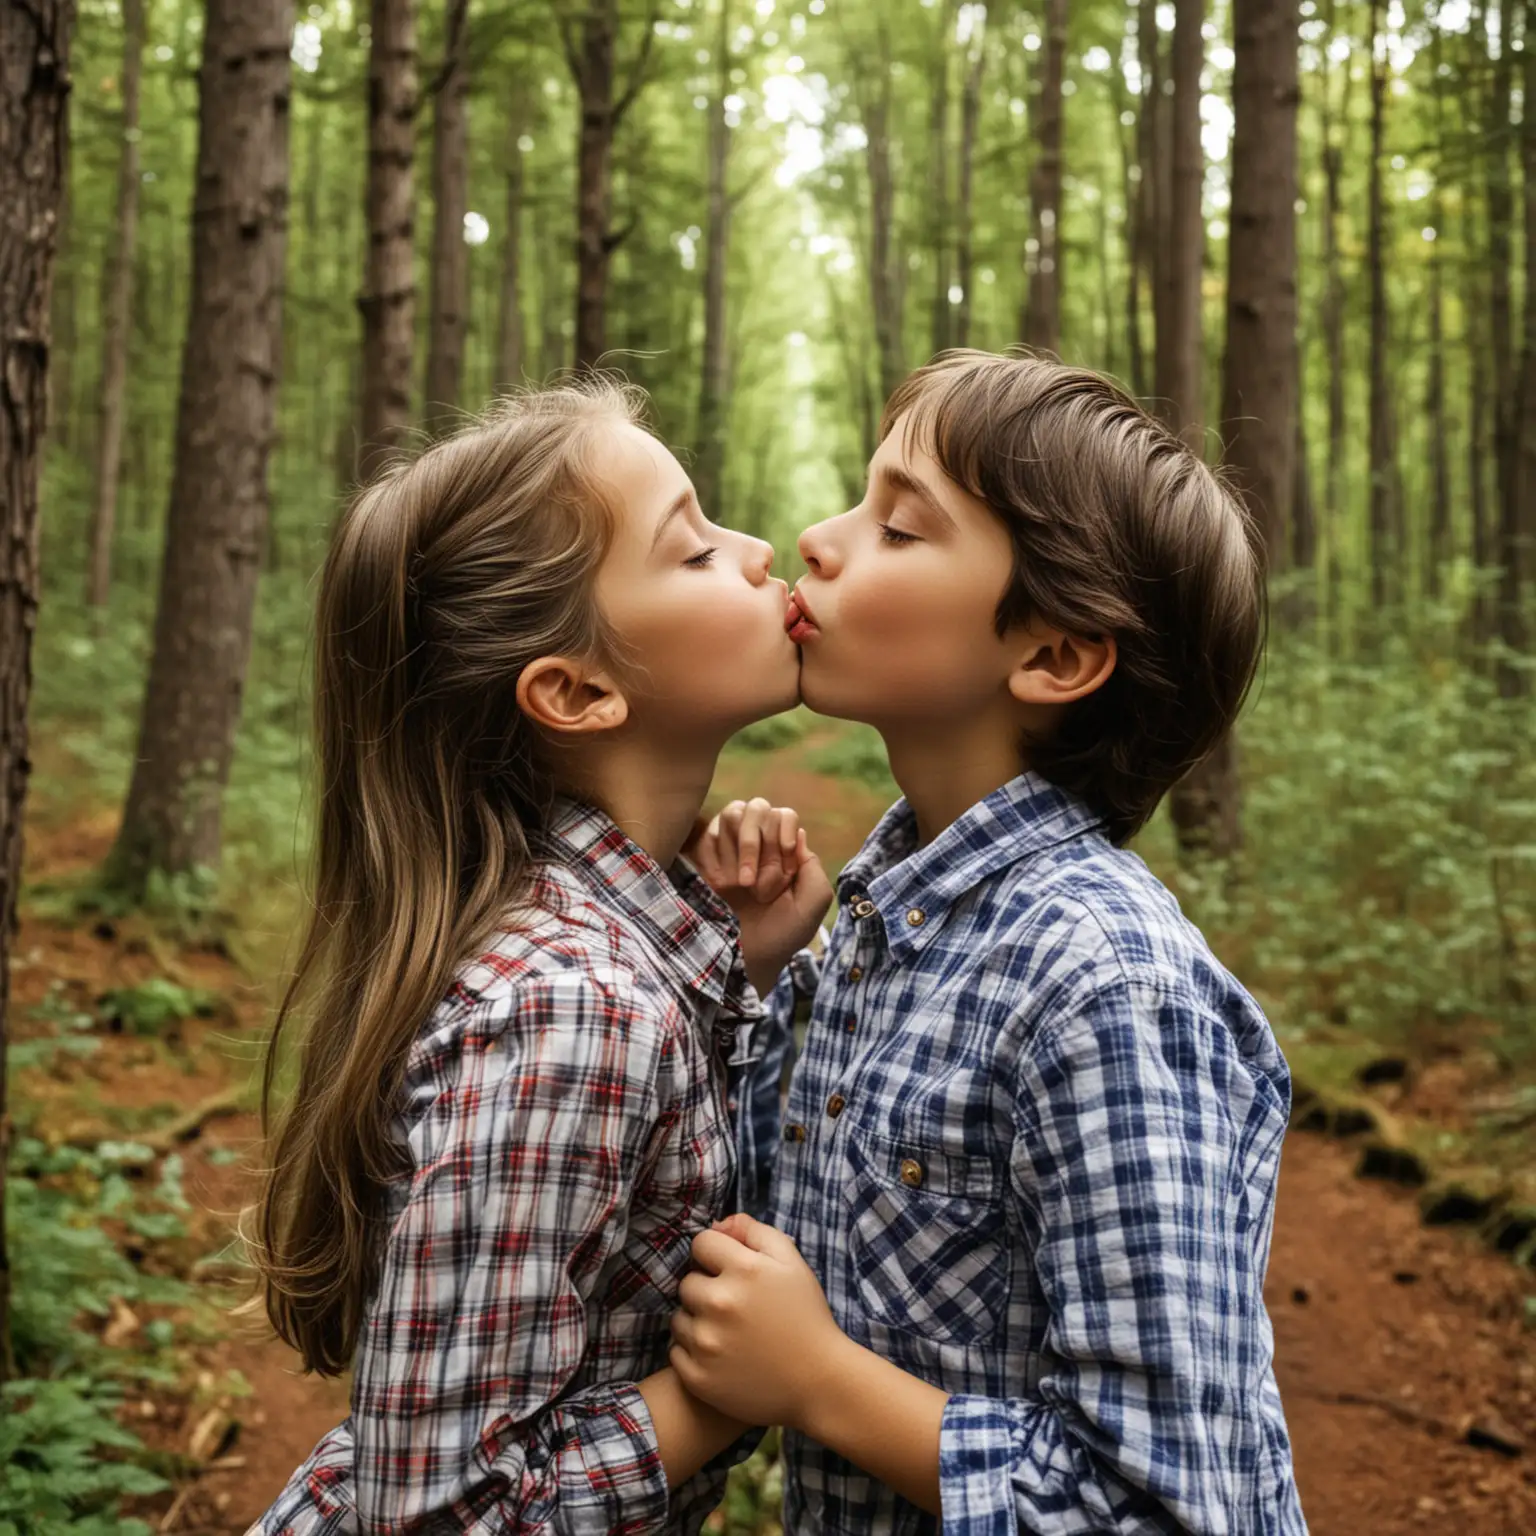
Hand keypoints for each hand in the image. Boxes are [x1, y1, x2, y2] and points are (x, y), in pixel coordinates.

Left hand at [669, 1213, 848, 1430]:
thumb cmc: (806, 1317)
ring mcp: (707, 1344)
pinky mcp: (699, 1378)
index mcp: (743, 1270)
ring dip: (697, 1321)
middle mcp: (719, 1304)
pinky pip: (676, 1352)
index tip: (731, 1272)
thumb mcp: (791, 1262)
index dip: (716, 1255)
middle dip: (706, 1289)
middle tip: (733, 1307)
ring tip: (728, 1333)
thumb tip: (719, 1224)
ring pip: (678, 1318)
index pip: (701, 1244)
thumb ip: (754, 1232)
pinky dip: (693, 1352)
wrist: (820, 1382)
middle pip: (686, 1282)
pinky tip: (721, 1355)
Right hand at [684, 799, 832, 996]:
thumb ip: (812, 865)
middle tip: (760, 885)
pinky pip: (707, 834)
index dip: (783, 832)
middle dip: (762, 846)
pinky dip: (715, 858)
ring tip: (741, 886)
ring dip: (740, 851)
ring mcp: (728, 849)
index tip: (786, 856)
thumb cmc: (784, 932)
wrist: (747, 957)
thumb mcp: (814, 900)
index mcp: (784, 851)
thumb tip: (797, 832)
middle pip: (757, 809)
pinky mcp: (703, 858)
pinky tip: (720, 885)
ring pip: (732, 815)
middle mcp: (757, 845)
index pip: (783, 815)